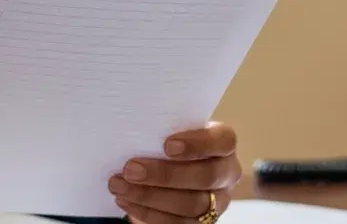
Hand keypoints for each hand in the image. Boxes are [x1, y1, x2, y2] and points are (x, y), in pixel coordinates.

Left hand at [110, 122, 241, 223]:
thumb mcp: (169, 131)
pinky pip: (178, 223)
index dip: (197, 144)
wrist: (168, 170)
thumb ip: (161, 131)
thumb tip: (131, 131)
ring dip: (150, 196)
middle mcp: (226, 174)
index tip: (167, 145)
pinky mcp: (202, 222)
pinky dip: (148, 214)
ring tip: (120, 186)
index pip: (223, 141)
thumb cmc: (168, 144)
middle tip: (131, 169)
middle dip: (164, 174)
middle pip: (205, 176)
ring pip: (191, 204)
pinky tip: (127, 201)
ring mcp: (218, 202)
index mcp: (224, 144)